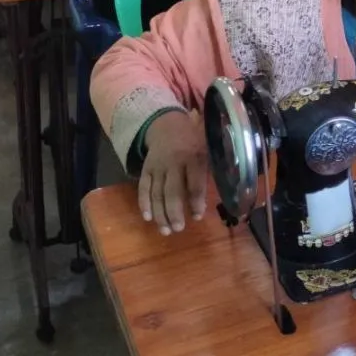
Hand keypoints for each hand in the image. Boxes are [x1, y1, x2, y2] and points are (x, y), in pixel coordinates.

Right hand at [138, 111, 206, 234]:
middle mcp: (174, 162)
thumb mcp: (207, 151)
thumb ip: (208, 173)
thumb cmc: (193, 143)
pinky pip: (143, 188)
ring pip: (156, 192)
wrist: (168, 125)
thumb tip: (211, 201)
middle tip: (178, 229)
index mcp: (194, 157)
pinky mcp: (146, 169)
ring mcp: (158, 166)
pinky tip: (148, 218)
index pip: (195, 183)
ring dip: (160, 214)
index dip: (196, 201)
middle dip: (174, 212)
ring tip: (166, 230)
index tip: (198, 217)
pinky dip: (144, 203)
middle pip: (172, 191)